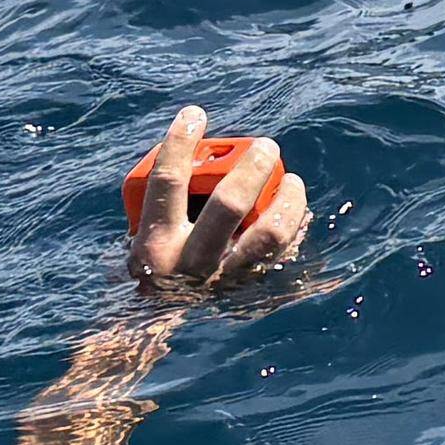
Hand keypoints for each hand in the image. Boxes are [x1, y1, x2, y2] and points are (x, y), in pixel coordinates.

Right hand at [130, 107, 309, 292]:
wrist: (158, 331)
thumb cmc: (158, 267)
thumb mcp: (145, 238)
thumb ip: (165, 204)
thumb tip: (198, 152)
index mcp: (155, 244)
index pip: (166, 183)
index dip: (180, 142)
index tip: (195, 114)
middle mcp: (190, 264)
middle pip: (228, 204)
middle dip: (252, 167)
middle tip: (267, 145)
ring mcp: (224, 281)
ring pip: (269, 235)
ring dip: (288, 202)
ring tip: (294, 182)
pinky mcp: (250, 293)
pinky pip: (283, 258)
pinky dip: (296, 232)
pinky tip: (299, 215)